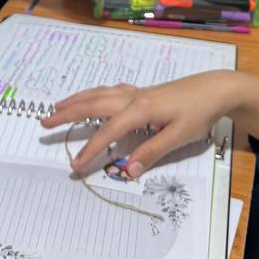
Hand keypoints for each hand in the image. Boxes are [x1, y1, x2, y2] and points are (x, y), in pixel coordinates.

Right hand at [40, 69, 258, 177]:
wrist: (215, 88)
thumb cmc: (198, 113)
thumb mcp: (178, 137)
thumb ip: (151, 153)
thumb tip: (127, 170)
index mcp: (139, 110)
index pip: (107, 132)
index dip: (90, 150)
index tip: (74, 166)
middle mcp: (132, 98)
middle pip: (92, 104)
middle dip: (67, 113)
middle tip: (43, 122)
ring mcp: (136, 92)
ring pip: (98, 94)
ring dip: (76, 100)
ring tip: (57, 107)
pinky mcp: (142, 92)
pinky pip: (109, 91)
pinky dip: (93, 94)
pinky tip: (91, 98)